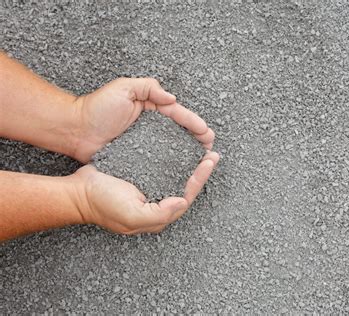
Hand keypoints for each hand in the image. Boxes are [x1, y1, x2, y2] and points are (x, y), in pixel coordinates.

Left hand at [72, 77, 214, 162]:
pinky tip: (181, 169)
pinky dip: (172, 163)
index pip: (176, 113)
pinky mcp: (137, 156)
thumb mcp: (123, 88)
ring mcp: (145, 141)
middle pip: (179, 131)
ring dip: (188, 151)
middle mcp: (150, 125)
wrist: (75, 131)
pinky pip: (158, 159)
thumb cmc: (96, 108)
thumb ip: (148, 88)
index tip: (205, 132)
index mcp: (150, 107)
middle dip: (196, 137)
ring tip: (202, 158)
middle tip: (210, 146)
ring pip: (172, 145)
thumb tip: (171, 98)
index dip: (192, 123)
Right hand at [72, 151, 219, 233]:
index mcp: (157, 214)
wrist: (78, 191)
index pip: (186, 197)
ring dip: (190, 164)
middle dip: (200, 171)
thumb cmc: (102, 204)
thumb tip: (182, 201)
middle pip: (185, 187)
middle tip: (212, 155)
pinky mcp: (141, 177)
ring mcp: (149, 190)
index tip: (208, 162)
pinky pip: (162, 168)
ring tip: (201, 150)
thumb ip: (159, 213)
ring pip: (176, 177)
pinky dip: (174, 159)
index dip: (199, 180)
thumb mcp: (132, 214)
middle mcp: (156, 203)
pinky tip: (179, 149)